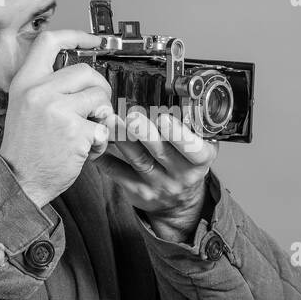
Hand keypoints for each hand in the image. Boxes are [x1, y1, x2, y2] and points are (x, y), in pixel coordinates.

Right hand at [0, 30, 113, 208]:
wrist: (17, 181)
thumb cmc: (25, 147)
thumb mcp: (24, 106)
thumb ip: (47, 87)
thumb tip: (83, 75)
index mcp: (26, 82)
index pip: (49, 42)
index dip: (76, 35)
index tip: (96, 40)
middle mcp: (39, 91)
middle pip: (86, 71)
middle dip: (100, 89)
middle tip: (96, 107)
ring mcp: (57, 110)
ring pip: (99, 98)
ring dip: (101, 117)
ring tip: (87, 132)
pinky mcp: (75, 131)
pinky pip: (103, 128)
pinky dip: (100, 142)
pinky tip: (85, 151)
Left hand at [97, 109, 218, 242]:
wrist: (180, 201)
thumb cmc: (187, 163)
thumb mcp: (202, 147)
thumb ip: (193, 129)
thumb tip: (177, 98)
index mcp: (200, 160)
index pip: (193, 149)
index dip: (178, 134)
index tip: (165, 118)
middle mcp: (181, 175)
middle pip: (160, 152)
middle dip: (145, 132)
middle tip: (132, 116)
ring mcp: (159, 185)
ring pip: (138, 159)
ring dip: (122, 139)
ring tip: (111, 121)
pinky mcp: (139, 191)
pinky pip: (119, 173)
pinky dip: (106, 158)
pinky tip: (98, 144)